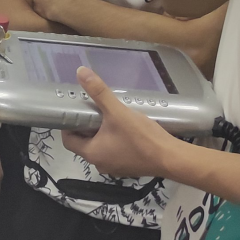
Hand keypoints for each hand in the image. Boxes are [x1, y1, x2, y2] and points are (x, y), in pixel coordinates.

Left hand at [61, 66, 172, 180]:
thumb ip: (99, 92)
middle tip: (92, 106)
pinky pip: (114, 150)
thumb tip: (80, 72)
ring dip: (101, 131)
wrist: (171, 158)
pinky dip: (113, 138)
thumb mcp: (117, 112)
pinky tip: (124, 125)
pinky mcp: (128, 166)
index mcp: (92, 154)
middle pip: (84, 142)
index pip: (68, 140)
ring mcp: (115, 167)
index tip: (75, 108)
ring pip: (100, 146)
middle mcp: (100, 164)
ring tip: (108, 112)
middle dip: (86, 124)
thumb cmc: (141, 137)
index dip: (68, 124)